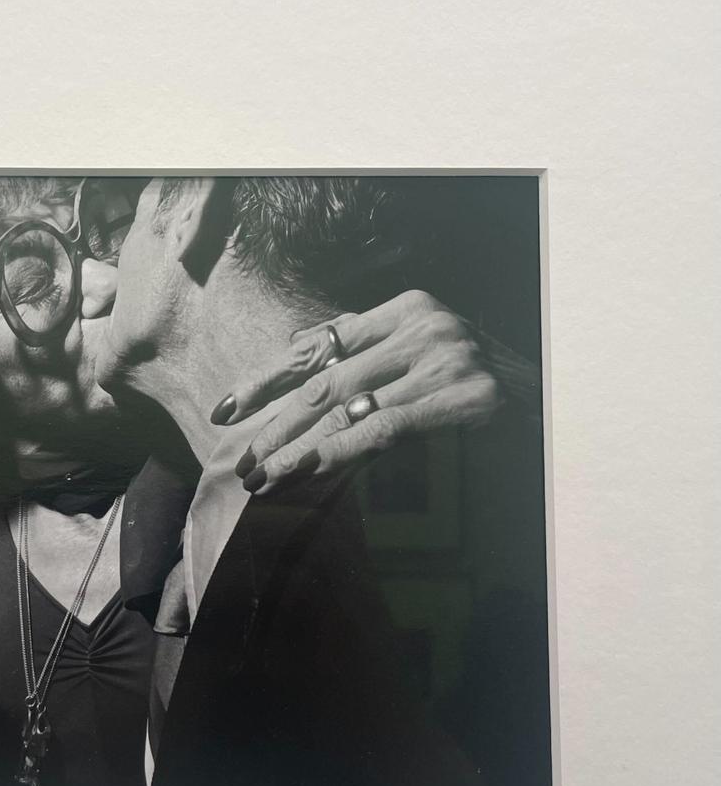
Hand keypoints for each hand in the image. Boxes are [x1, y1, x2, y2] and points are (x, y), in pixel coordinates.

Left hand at [211, 291, 501, 493]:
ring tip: (261, 477)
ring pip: (344, 406)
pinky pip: (380, 427)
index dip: (266, 379)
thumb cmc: (480, 388)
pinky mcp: (459, 397)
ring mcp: (442, 358)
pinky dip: (336, 452)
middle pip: (324, 378)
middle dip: (275, 425)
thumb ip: (366, 356)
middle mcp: (421, 324)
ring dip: (294, 447)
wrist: (559, 403)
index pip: (317, 344)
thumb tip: (299, 356)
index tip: (226, 410)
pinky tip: (303, 472)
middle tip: (240, 461)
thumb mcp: (421, 359)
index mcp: (404, 308)